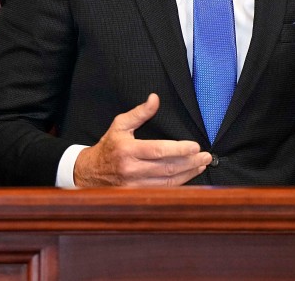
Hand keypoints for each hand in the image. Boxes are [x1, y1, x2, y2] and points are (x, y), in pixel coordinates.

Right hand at [73, 93, 211, 186]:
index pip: (159, 150)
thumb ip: (140, 113)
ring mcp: (134, 185)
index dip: (179, 149)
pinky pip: (162, 191)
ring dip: (188, 174)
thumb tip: (155, 98)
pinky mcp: (137, 195)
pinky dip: (178, 185)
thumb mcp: (120, 125)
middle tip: (206, 156)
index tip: (195, 146)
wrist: (89, 173)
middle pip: (167, 168)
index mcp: (128, 150)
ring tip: (201, 165)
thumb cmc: (108, 147)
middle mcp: (131, 170)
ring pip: (167, 182)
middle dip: (190, 162)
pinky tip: (189, 176)